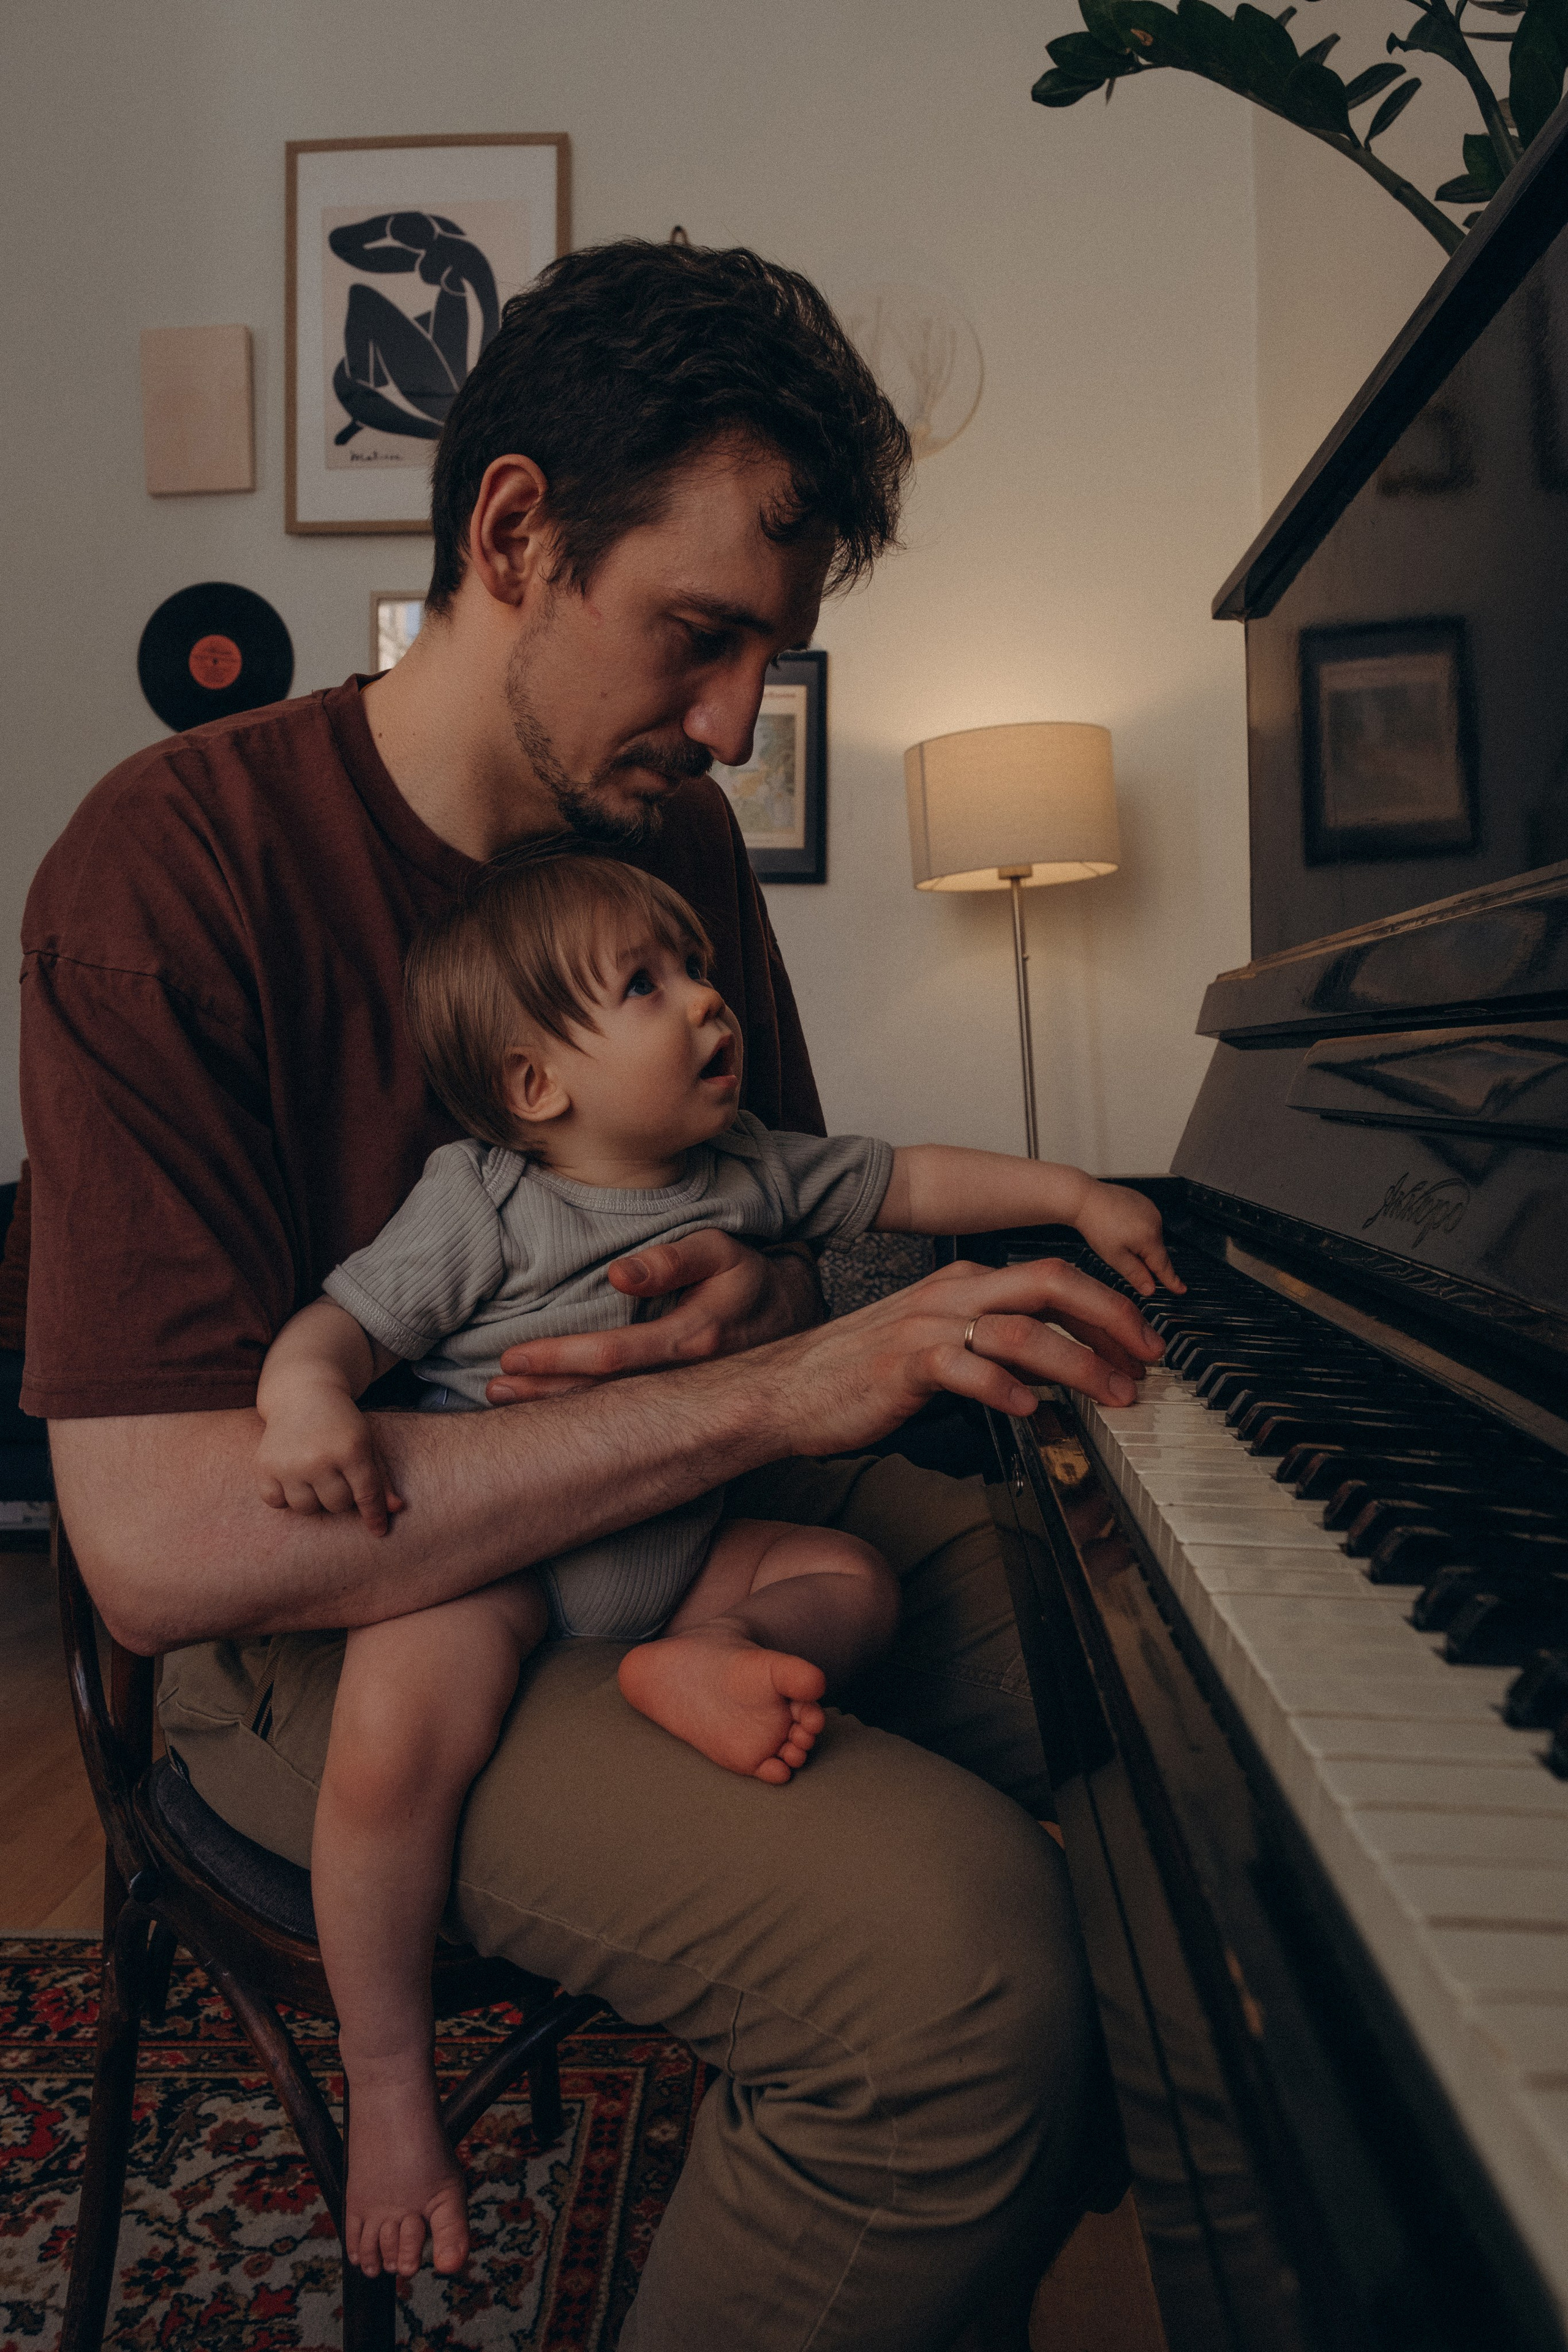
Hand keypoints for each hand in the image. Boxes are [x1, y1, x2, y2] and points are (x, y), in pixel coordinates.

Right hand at [255, 1391, 404, 1534]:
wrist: (302, 1395)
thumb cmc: (340, 1424)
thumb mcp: (366, 1444)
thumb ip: (380, 1478)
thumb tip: (396, 1510)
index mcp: (350, 1449)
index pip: (366, 1494)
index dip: (374, 1515)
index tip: (379, 1531)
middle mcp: (318, 1458)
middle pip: (337, 1505)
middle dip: (341, 1495)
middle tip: (335, 1473)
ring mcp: (289, 1464)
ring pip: (307, 1508)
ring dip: (313, 1498)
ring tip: (314, 1475)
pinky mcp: (264, 1466)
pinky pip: (276, 1503)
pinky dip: (284, 1496)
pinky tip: (291, 1477)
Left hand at [485, 1231, 823, 1401]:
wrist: (794, 1318)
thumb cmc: (748, 1277)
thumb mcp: (720, 1252)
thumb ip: (672, 1260)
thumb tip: (619, 1275)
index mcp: (691, 1341)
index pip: (611, 1356)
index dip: (558, 1358)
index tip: (511, 1357)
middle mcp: (684, 1381)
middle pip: (601, 1395)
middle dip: (542, 1395)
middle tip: (491, 1391)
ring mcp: (681, 1399)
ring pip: (611, 1410)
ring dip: (555, 1405)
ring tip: (504, 1399)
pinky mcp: (678, 1404)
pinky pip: (624, 1411)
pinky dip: (584, 1411)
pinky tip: (551, 1409)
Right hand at [763, 1254, 1165, 1457]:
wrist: (786, 1389)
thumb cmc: (859, 1373)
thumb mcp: (936, 1345)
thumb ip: (990, 1346)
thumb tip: (1051, 1369)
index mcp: (963, 1283)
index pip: (1052, 1277)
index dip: (1107, 1307)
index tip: (1140, 1342)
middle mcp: (952, 1293)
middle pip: (1051, 1283)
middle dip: (1112, 1317)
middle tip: (1148, 1357)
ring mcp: (928, 1326)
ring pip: (1021, 1329)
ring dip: (1078, 1363)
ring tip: (1112, 1394)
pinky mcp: (905, 1363)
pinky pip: (966, 1367)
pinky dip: (1005, 1387)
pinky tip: (1030, 1410)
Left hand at [1073, 1181, 1184, 1298]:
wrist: (1085, 1198)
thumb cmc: (1096, 1225)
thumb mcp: (1115, 1258)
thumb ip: (1135, 1275)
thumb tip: (1150, 1290)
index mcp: (1149, 1237)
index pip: (1164, 1266)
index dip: (1172, 1281)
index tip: (1181, 1289)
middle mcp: (1155, 1221)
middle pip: (1156, 1251)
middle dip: (1143, 1258)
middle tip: (1121, 1253)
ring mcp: (1151, 1209)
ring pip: (1150, 1237)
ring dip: (1139, 1243)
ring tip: (1116, 1235)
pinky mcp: (1144, 1202)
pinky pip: (1145, 1222)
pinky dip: (1136, 1229)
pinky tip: (1120, 1225)